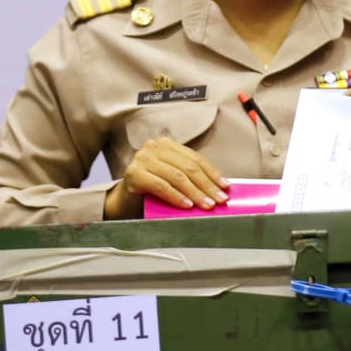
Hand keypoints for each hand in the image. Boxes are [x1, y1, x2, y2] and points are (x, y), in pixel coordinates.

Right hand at [104, 138, 229, 219]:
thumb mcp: (174, 177)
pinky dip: (176, 196)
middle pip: (188, 168)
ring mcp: (142, 158)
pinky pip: (161, 186)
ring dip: (195, 193)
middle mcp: (154, 147)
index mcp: (168, 145)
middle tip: (220, 199)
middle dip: (206, 185)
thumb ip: (191, 178)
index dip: (213, 173)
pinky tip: (187, 205)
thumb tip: (218, 189)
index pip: (196, 159)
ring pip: (176, 177)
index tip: (225, 187)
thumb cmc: (153, 188)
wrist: (124, 200)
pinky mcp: (133, 173)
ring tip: (207, 205)